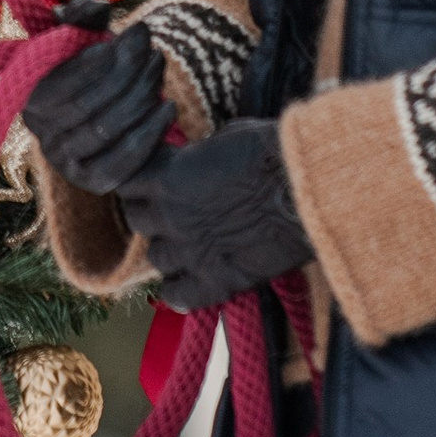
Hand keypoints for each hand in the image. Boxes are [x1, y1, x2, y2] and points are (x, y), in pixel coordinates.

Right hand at [21, 15, 174, 195]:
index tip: (133, 37)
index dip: (98, 62)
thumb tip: (99, 8)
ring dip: (141, 97)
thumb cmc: (90, 61)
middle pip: (87, 107)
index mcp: (28, 95)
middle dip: (127, 76)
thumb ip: (84, 14)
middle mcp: (40, 133)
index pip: (61, 83)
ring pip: (107, 130)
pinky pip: (123, 162)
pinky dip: (149, 134)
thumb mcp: (82, 32)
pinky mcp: (92, 182)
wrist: (107, 105)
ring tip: (160, 72)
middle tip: (154, 52)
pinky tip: (168, 108)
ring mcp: (64, 162)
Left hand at [125, 118, 311, 312]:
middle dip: (153, 214)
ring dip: (169, 250)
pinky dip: (178, 292)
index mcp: (166, 177)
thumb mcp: (225, 139)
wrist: (310, 190)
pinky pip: (177, 297)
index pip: (125, 182)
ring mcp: (189, 253)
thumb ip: (196, 156)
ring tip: (191, 244)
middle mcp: (169, 216)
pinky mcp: (215, 282)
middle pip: (136, 221)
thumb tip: (194, 160)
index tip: (156, 179)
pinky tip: (189, 283)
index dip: (140, 180)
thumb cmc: (273, 153)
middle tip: (175, 210)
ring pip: (155, 258)